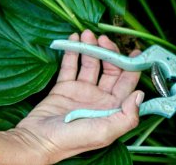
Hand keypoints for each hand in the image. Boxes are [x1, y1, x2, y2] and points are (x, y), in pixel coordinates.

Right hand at [13, 31, 142, 164]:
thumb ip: (126, 116)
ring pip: (91, 63)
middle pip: (110, 68)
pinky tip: (74, 39)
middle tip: (103, 39)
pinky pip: (71, 65)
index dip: (132, 66)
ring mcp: (82, 91)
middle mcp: (100, 98)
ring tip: (87, 34)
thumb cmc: (71, 140)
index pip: (127, 82)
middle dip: (109, 52)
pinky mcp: (64, 87)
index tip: (135, 51)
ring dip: (91, 47)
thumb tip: (139, 94)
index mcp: (112, 108)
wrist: (36, 142)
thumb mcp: (104, 133)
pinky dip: (73, 51)